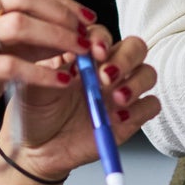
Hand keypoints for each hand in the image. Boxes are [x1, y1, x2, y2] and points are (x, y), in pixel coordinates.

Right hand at [0, 0, 95, 140]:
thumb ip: (23, 41)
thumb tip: (67, 32)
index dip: (58, 1)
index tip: (86, 17)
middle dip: (60, 14)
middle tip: (86, 34)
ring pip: (17, 26)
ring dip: (56, 38)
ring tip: (80, 54)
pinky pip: (8, 65)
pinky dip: (40, 71)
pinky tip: (60, 80)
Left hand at [5, 29, 160, 181]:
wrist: (36, 149)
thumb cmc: (33, 112)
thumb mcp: (33, 83)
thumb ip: (50, 65)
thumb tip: (69, 47)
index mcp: (83, 56)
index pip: (102, 34)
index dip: (102, 38)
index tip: (94, 51)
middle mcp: (106, 70)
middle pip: (135, 48)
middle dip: (125, 58)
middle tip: (107, 76)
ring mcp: (120, 93)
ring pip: (148, 73)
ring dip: (136, 82)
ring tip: (115, 98)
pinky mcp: (130, 118)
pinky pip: (151, 105)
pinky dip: (140, 108)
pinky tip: (118, 117)